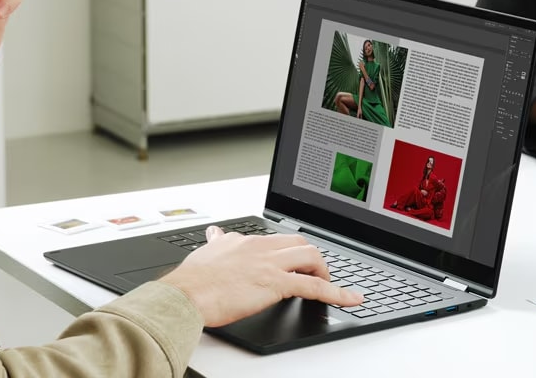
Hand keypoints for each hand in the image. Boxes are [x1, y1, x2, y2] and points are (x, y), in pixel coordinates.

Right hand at [160, 225, 363, 326]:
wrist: (184, 295)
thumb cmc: (191, 281)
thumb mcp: (205, 253)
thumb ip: (216, 244)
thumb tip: (214, 235)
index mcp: (246, 241)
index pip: (278, 239)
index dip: (291, 250)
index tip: (296, 259)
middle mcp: (261, 247)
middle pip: (300, 242)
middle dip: (312, 258)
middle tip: (313, 273)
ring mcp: (270, 264)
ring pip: (311, 257)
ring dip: (323, 271)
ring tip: (327, 284)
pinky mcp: (276, 284)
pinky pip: (315, 287)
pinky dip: (337, 293)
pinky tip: (351, 299)